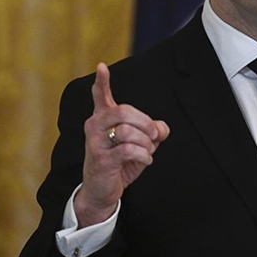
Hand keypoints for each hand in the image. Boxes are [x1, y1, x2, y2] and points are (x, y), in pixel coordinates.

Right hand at [75, 63, 170, 226]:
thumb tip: (161, 129)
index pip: (100, 95)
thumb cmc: (121, 162)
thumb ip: (153, 131)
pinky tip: (145, 160)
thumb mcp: (141, 143)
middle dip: (146, 123)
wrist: (103, 190)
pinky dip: (144, 155)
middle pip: (124, 111)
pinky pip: (128, 150)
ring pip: (128, 131)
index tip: (102, 67)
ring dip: (146, 143)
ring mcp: (95, 143)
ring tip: (148, 152)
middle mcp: (95, 126)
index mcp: (103, 118)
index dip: (102, 81)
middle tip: (155, 135)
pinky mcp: (101, 159)